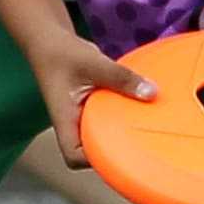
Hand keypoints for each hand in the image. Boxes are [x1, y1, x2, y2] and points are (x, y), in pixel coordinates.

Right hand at [33, 24, 159, 169]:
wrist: (51, 42)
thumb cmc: (64, 54)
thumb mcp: (95, 65)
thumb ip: (122, 78)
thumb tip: (152, 93)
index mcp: (65, 121)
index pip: (74, 156)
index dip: (94, 161)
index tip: (120, 154)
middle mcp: (73, 125)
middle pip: (91, 153)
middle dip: (114, 151)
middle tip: (141, 146)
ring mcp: (81, 118)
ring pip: (100, 137)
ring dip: (119, 134)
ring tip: (143, 132)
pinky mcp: (91, 109)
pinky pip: (107, 121)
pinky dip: (120, 119)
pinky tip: (138, 111)